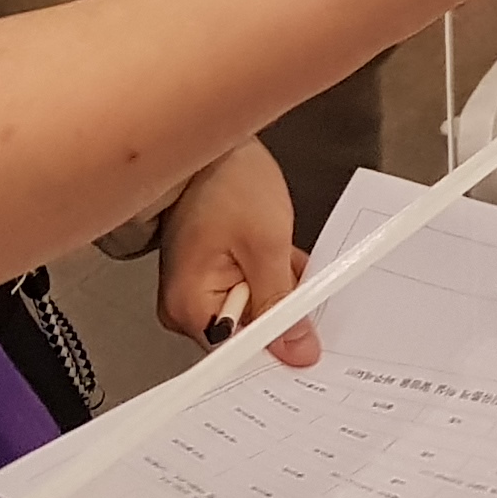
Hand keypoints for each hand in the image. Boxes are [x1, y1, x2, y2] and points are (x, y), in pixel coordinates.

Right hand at [151, 142, 319, 363]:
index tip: (309, 346)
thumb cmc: (225, 181)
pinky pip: (250, 290)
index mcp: (190, 307)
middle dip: (283, 315)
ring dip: (281, 292)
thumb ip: (281, 302)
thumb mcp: (265, 245)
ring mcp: (199, 289)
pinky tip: (283, 258)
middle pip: (247, 336)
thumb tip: (294, 348)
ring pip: (255, 311)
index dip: (276, 352)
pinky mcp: (212, 274)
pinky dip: (272, 278)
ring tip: (287, 259)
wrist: (208, 142)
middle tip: (308, 291)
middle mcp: (187, 306)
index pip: (238, 355)